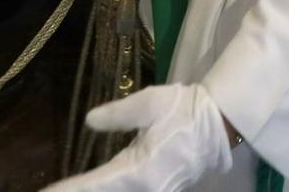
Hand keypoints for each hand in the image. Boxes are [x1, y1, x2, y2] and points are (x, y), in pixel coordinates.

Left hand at [45, 85, 235, 191]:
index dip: (69, 191)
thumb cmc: (184, 111)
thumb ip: (116, 114)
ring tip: (69, 190)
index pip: (95, 186)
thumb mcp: (148, 104)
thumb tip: (89, 121)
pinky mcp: (161, 191)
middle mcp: (147, 191)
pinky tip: (97, 188)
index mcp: (140, 172)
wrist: (219, 124)